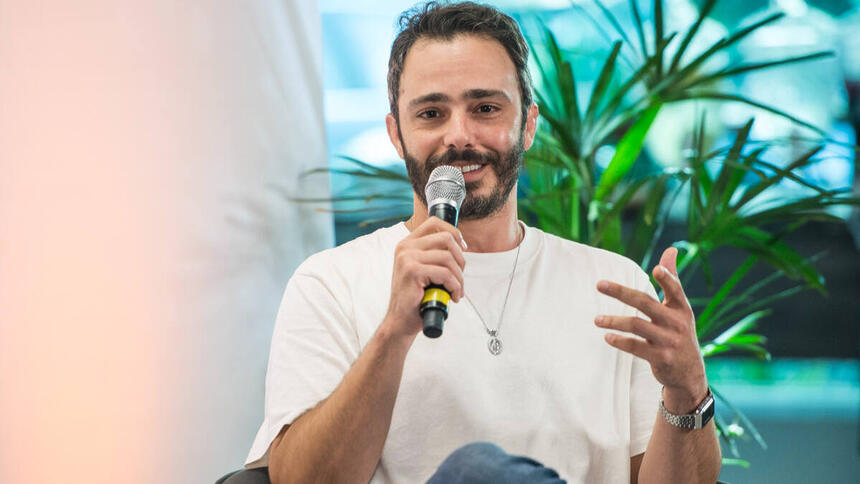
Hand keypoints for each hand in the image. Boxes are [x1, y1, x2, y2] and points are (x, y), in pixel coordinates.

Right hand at [383, 217, 466, 339]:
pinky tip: (453, 296)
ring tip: (456, 290)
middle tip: (459, 276)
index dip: (454, 232)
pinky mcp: (412, 271)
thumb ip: (435, 255)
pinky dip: (454, 286)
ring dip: (459, 277)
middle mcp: (405, 247)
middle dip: (460, 259)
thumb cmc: (415, 297)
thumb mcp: (424, 270)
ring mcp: (407, 258)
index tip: (463, 248)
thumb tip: (461, 245)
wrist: (401, 320)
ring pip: (448, 258)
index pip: (434, 223)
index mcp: (407, 244)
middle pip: (446, 238)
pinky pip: (445, 273)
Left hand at [595, 247, 708, 412]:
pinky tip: (607, 337)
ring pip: (637, 325)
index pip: (675, 290)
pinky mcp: (661, 358)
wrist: (690, 373)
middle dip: (620, 292)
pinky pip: (636, 347)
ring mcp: (669, 341)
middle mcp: (677, 322)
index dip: (667, 279)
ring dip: (614, 321)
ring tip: (596, 319)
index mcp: (681, 308)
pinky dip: (620, 341)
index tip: (656, 269)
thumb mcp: (680, 308)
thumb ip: (672, 279)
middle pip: (645, 303)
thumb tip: (670, 249)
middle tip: (599, 284)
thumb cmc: (679, 332)